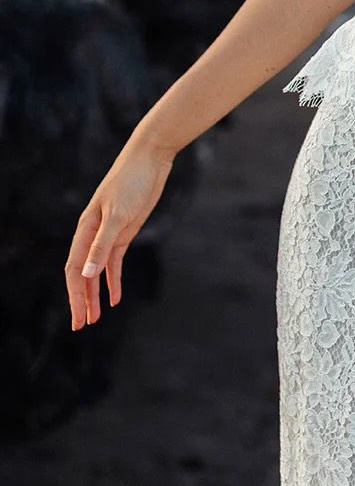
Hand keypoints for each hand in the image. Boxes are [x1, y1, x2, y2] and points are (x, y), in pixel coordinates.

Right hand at [65, 138, 178, 328]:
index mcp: (85, 229)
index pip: (74, 269)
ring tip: (96, 318)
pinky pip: (114, 262)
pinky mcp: (125, 232)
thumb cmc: (131, 182)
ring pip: (97, 271)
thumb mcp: (118, 215)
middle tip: (82, 326)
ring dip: (95, 294)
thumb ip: (102, 245)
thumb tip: (86, 274)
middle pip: (83, 274)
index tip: (79, 318)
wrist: (150, 159)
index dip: (75, 296)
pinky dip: (113, 280)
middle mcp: (93, 234)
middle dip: (81, 301)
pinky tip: (115, 298)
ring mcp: (109, 234)